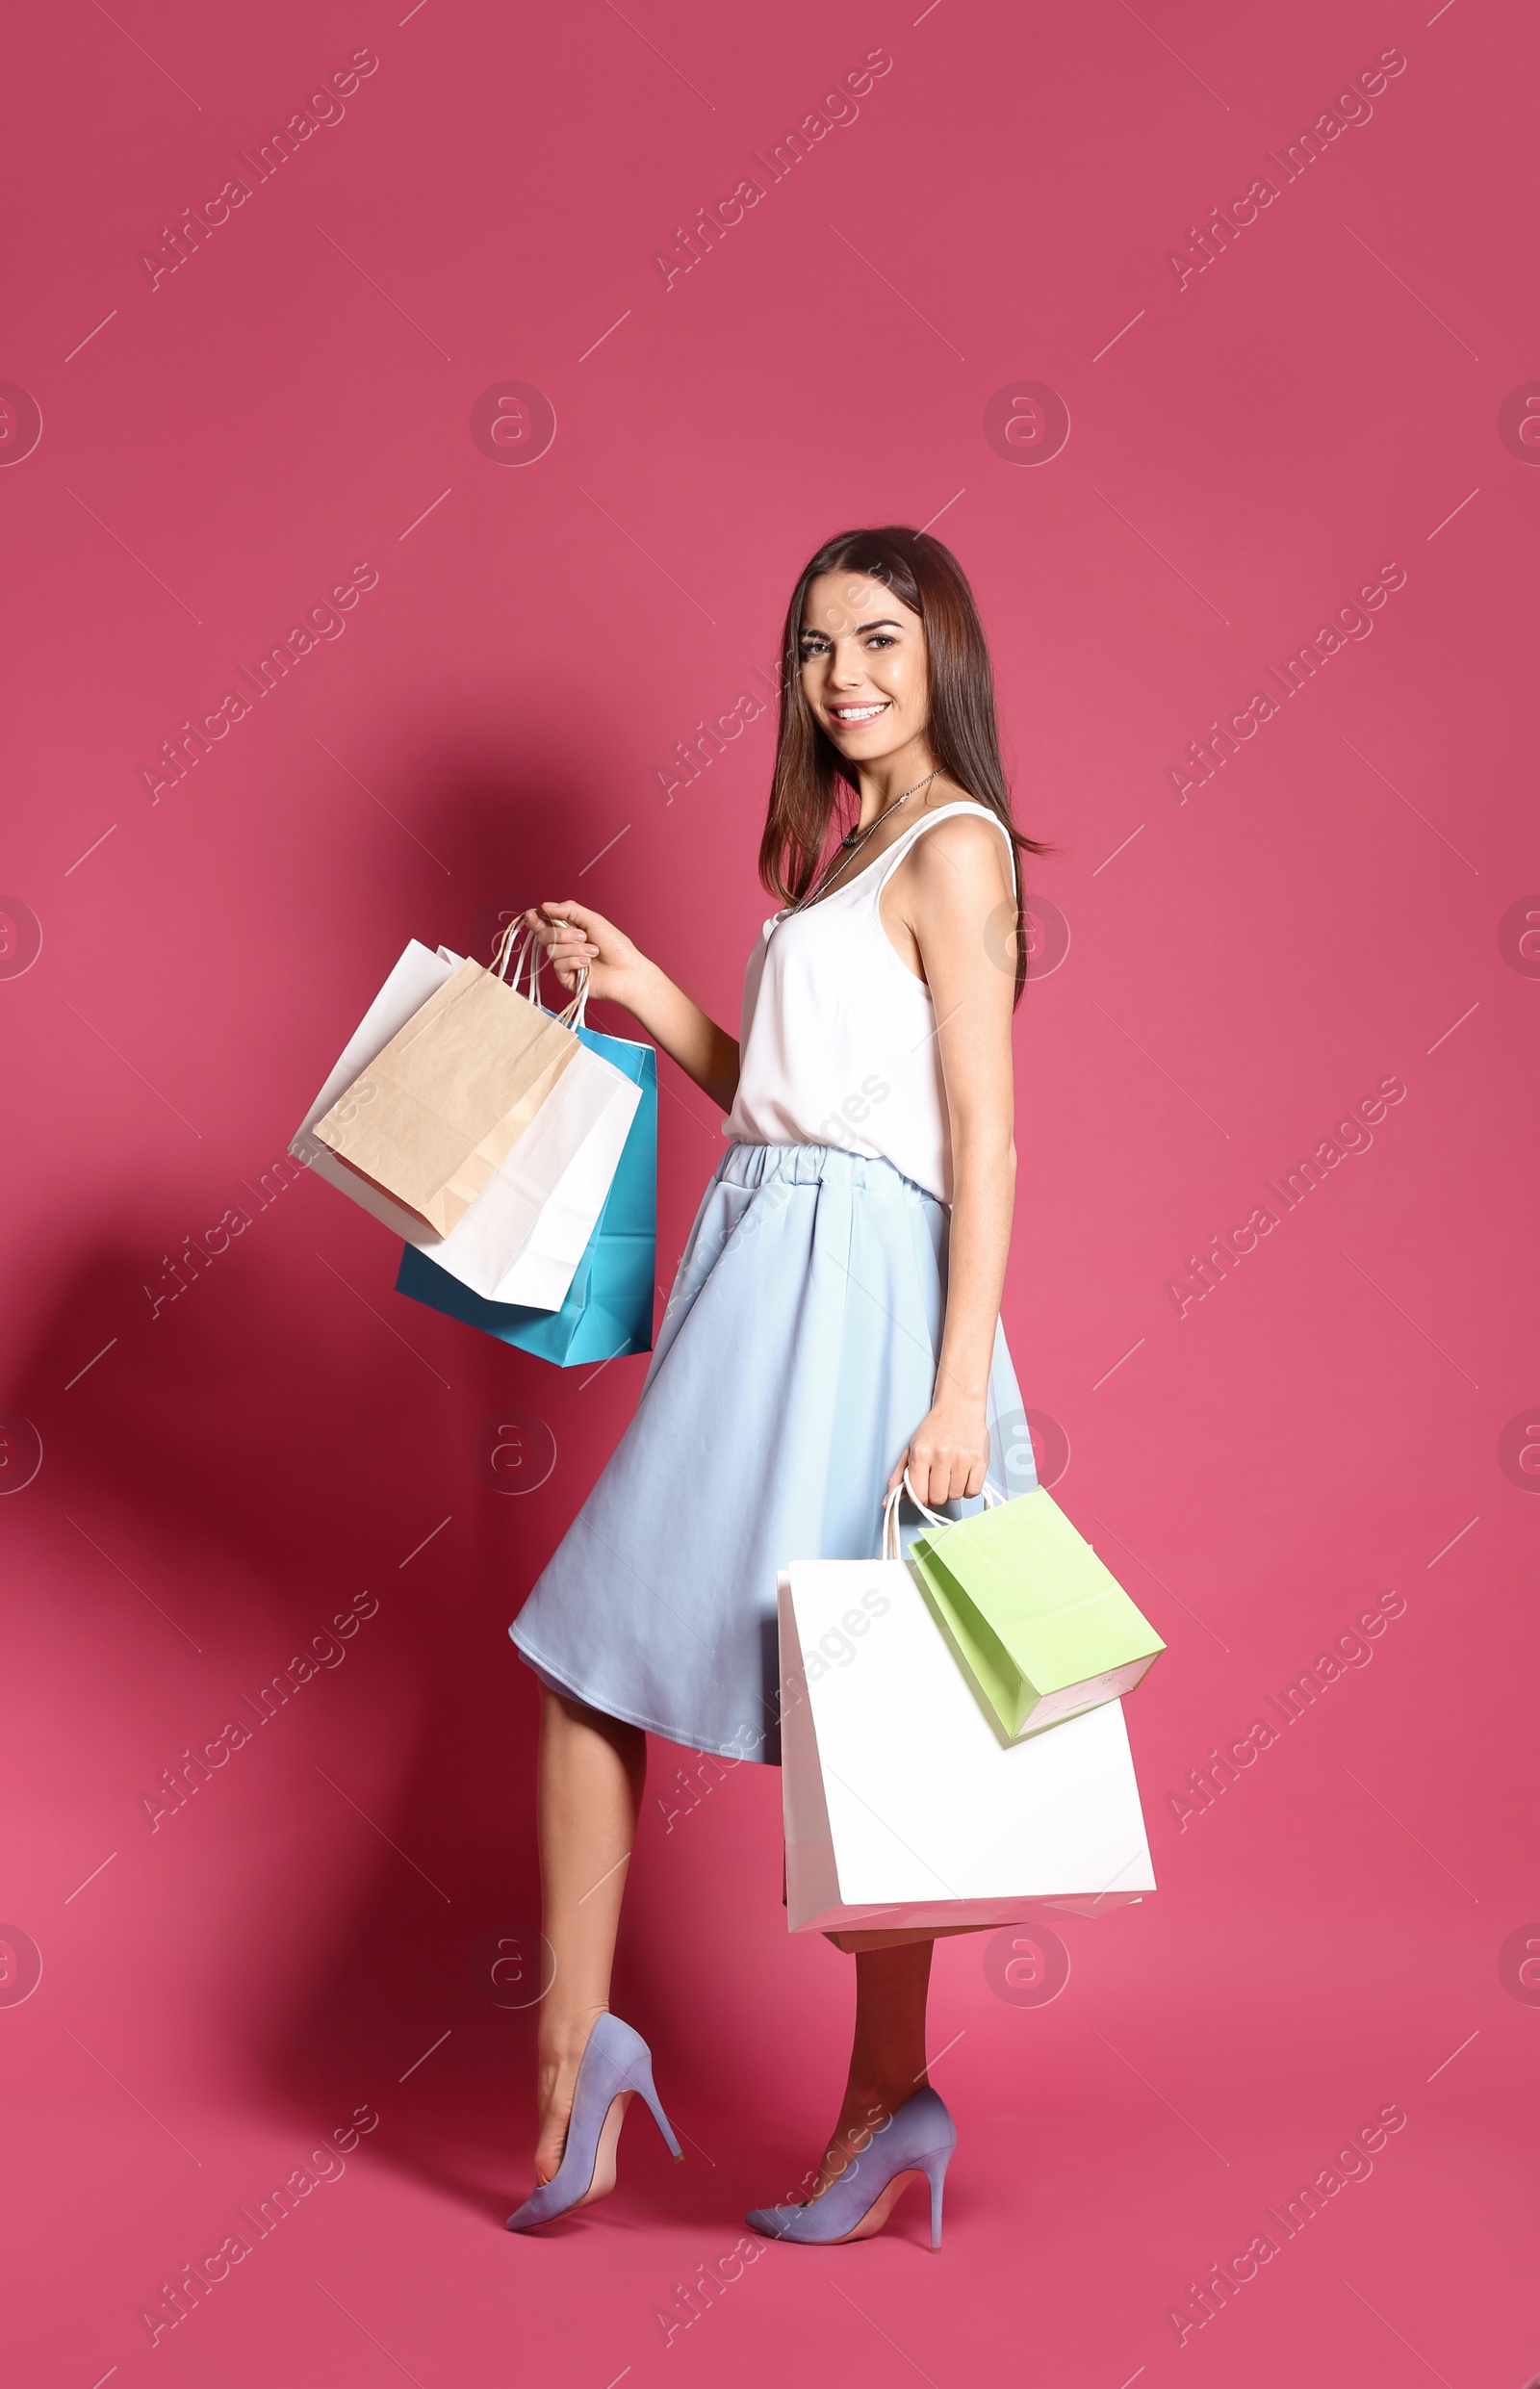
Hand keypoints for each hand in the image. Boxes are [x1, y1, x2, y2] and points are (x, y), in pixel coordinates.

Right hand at [520, 901, 644, 1009]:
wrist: (627, 971)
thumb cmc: (616, 946)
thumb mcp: (593, 920)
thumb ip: (569, 909)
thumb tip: (545, 906)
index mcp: (569, 931)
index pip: (545, 924)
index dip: (536, 919)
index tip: (532, 914)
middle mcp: (564, 946)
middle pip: (544, 936)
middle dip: (562, 934)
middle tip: (582, 935)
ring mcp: (564, 963)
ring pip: (552, 951)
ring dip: (574, 948)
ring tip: (593, 951)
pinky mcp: (566, 978)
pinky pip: (558, 965)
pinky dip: (574, 961)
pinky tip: (587, 963)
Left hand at [887, 1400, 990, 1507]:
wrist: (959, 1407)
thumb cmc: (935, 1429)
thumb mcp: (910, 1448)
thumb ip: (898, 1476)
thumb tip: (887, 1502)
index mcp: (921, 1454)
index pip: (918, 1495)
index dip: (921, 1498)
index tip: (924, 1491)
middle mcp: (942, 1456)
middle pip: (938, 1498)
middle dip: (937, 1494)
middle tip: (938, 1481)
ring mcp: (963, 1458)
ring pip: (956, 1496)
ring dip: (953, 1490)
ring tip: (952, 1474)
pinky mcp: (980, 1460)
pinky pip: (973, 1491)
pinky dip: (968, 1489)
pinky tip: (964, 1476)